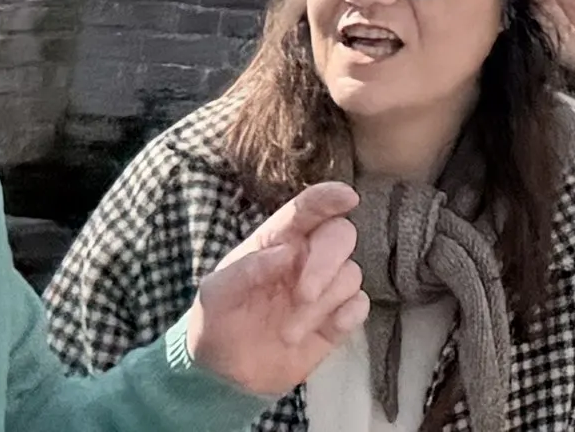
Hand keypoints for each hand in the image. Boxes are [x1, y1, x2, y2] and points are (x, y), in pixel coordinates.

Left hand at [179, 179, 366, 398]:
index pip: (306, 209)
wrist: (222, 378)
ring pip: (350, 274)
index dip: (328, 198)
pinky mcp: (335, 321)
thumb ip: (246, 269)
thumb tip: (287, 252)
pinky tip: (329, 328)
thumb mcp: (214, 295)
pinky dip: (350, 313)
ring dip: (323, 303)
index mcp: (276, 242)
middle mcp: (305, 260)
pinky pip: (360, 305)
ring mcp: (323, 291)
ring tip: (288, 334)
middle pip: (340, 235)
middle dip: (326, 261)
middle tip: (304, 294)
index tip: (347, 198)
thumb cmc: (215, 324)